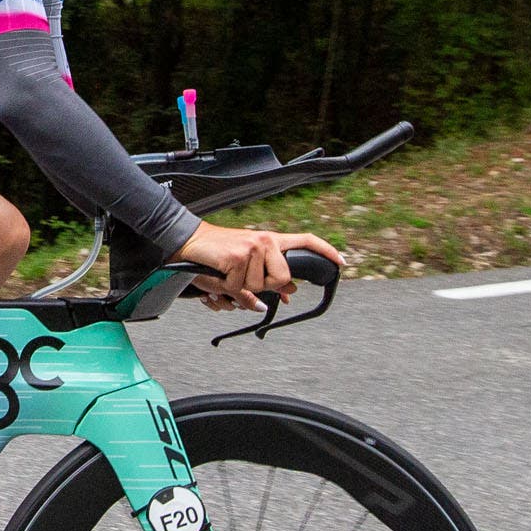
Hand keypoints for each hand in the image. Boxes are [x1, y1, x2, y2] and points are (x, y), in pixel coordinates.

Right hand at [171, 222, 344, 311]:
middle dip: (265, 287)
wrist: (190, 242)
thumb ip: (271, 275)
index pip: (306, 240)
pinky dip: (227, 289)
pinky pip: (239, 288)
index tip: (340, 262)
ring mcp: (251, 248)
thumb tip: (291, 290)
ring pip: (258, 287)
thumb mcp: (247, 264)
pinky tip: (220, 275)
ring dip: (241, 289)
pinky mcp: (236, 257)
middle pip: (282, 278)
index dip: (326, 251)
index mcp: (271, 240)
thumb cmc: (218, 255)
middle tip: (246, 278)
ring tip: (229, 275)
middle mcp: (264, 241)